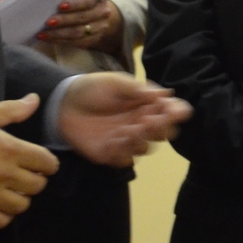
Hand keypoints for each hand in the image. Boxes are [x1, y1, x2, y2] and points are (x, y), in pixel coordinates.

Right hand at [0, 94, 60, 229]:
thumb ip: (11, 110)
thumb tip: (34, 100)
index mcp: (9, 149)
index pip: (46, 162)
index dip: (48, 163)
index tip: (41, 162)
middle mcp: (3, 174)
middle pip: (37, 186)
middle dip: (35, 179)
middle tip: (25, 175)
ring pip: (21, 205)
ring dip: (20, 198)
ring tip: (11, 190)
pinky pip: (1, 221)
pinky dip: (4, 215)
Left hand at [36, 0, 125, 54]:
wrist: (98, 15)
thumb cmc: (82, 1)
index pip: (87, 1)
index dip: (74, 4)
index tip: (60, 6)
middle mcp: (102, 13)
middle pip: (82, 18)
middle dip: (63, 20)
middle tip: (48, 22)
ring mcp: (100, 28)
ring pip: (78, 32)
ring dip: (59, 34)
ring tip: (44, 34)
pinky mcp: (93, 40)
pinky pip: (76, 42)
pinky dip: (61, 41)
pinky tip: (49, 39)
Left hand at [56, 72, 190, 168]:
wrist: (64, 103)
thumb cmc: (93, 89)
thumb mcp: (115, 82)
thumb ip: (138, 89)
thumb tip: (165, 94)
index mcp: (146, 105)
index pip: (169, 112)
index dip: (176, 112)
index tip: (178, 111)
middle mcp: (140, 124)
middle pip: (162, 133)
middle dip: (161, 127)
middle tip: (153, 119)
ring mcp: (126, 140)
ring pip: (145, 147)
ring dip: (141, 139)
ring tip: (131, 127)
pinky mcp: (111, 153)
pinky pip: (125, 159)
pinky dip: (123, 151)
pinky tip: (114, 139)